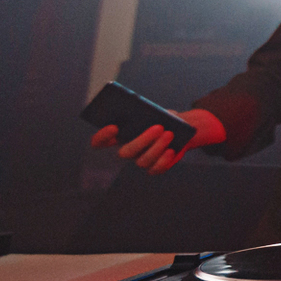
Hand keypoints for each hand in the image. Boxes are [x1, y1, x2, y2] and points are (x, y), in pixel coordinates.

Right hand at [90, 108, 225, 175]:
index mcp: (120, 135)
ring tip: (169, 134)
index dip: (101, 137)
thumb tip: (148, 113)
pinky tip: (171, 150)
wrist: (181, 127)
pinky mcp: (154, 167)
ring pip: (142, 161)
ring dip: (157, 147)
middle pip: (125, 152)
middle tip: (158, 127)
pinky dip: (164, 160)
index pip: (99, 141)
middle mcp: (127, 150)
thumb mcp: (156, 111)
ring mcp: (140, 160)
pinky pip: (155, 169)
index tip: (113, 127)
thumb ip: (148, 112)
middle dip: (142, 140)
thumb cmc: (163, 117)